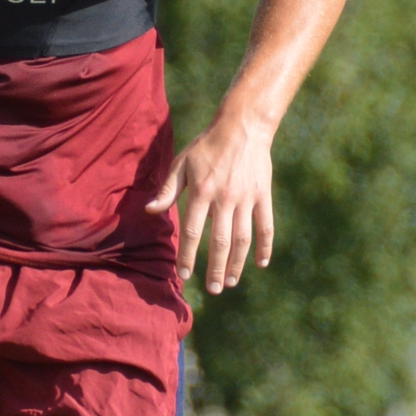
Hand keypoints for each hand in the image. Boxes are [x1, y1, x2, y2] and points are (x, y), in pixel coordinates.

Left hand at [147, 117, 275, 294]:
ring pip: (242, 238)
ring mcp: (246, 198)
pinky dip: (265, 245)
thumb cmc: (207, 146)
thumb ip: (167, 190)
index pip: (191, 231)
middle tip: (212, 289)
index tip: (184, 275)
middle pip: (219, 242)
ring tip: (230, 282)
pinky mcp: (263, 195)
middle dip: (214, 269)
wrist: (243, 126)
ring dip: (236, 263)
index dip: (187, 255)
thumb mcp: (182, 163)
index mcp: (201, 191)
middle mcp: (225, 198)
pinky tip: (261, 263)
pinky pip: (265, 226)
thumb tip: (150, 212)